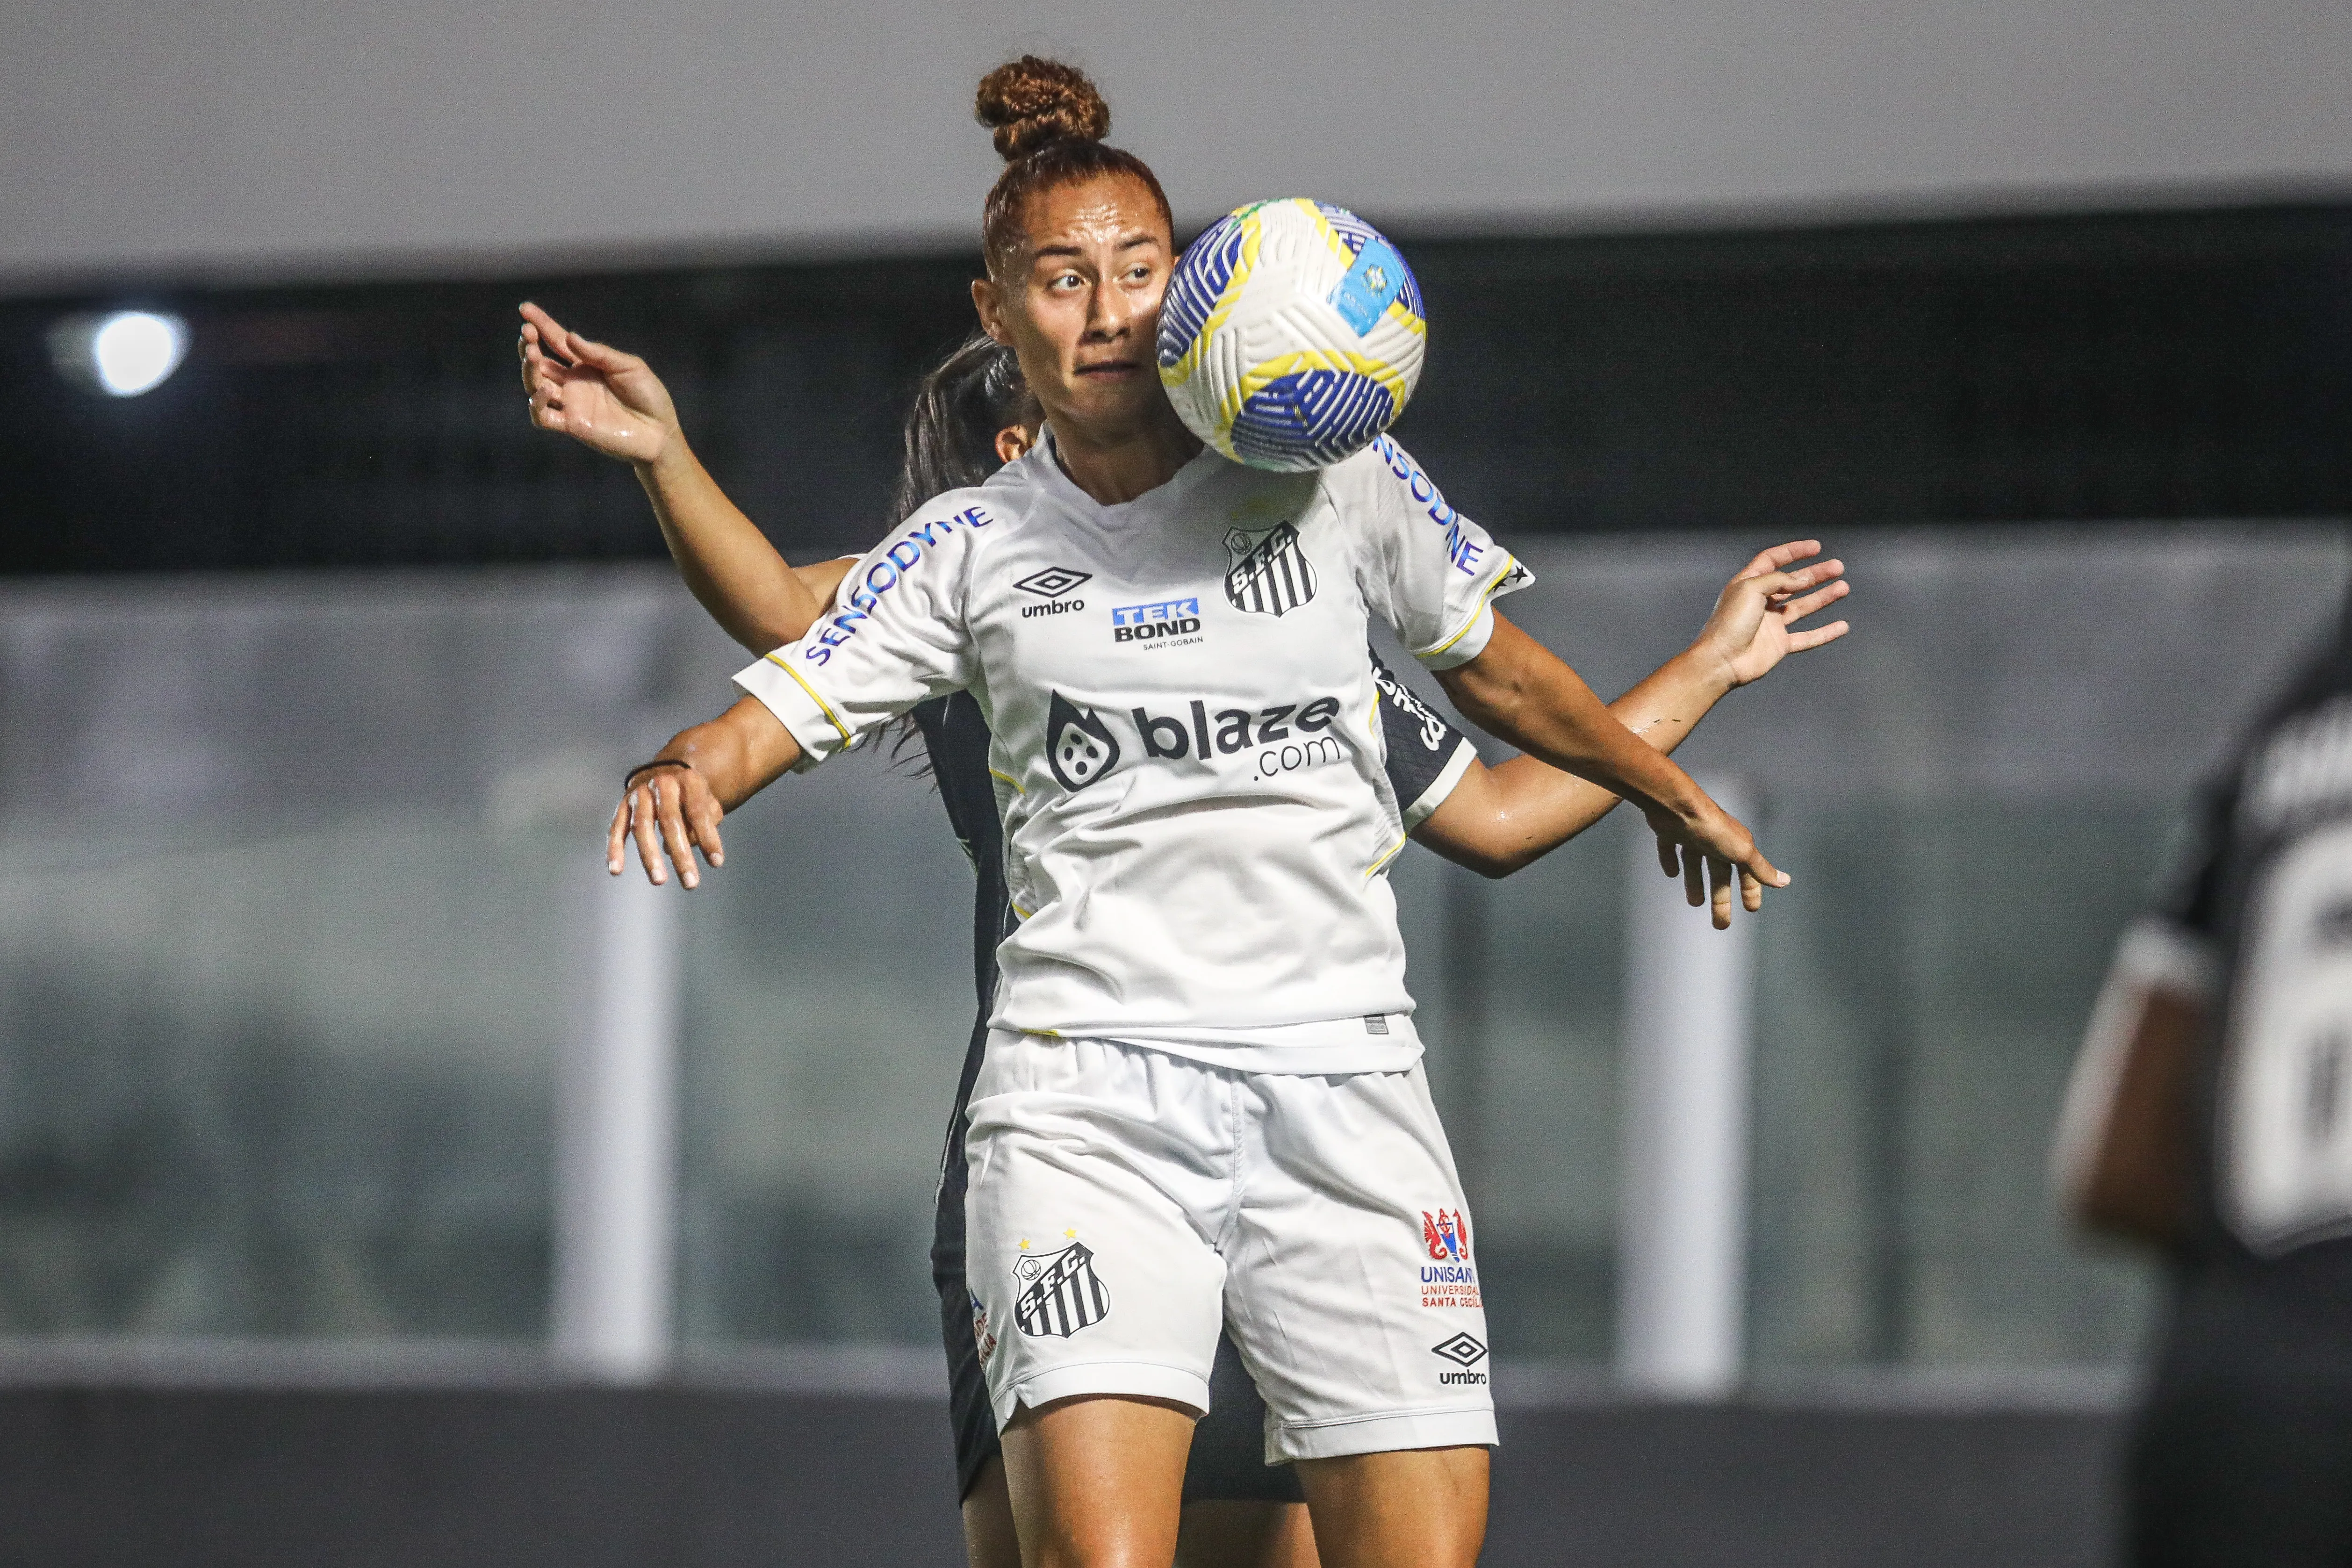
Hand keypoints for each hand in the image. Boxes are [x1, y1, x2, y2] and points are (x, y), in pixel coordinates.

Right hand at [519, 302, 679, 465]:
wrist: (660, 431)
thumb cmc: (648, 395)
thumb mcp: (628, 366)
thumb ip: (598, 353)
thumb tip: (570, 337)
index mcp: (586, 364)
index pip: (557, 340)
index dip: (541, 324)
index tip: (526, 308)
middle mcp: (574, 382)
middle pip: (540, 363)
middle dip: (529, 346)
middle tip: (527, 333)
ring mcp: (571, 404)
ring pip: (536, 386)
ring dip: (530, 370)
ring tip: (533, 355)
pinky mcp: (572, 425)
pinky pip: (543, 417)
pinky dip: (537, 404)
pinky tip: (545, 390)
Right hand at [607, 763, 726, 888]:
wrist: (665, 772)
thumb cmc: (693, 797)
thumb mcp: (708, 802)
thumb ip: (706, 821)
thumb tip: (687, 845)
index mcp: (688, 781)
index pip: (698, 811)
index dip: (708, 837)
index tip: (717, 862)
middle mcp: (662, 784)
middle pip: (669, 821)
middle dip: (680, 855)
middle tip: (691, 883)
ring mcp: (639, 794)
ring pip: (641, 826)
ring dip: (649, 856)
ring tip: (659, 881)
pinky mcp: (622, 805)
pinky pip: (616, 828)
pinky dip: (614, 849)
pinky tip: (615, 870)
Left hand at [1643, 792, 1787, 930]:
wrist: (1678, 807)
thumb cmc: (1712, 829)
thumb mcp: (1742, 852)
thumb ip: (1761, 868)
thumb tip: (1785, 882)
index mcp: (1735, 845)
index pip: (1747, 873)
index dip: (1750, 891)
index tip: (1751, 909)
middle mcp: (1716, 840)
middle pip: (1720, 874)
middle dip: (1721, 899)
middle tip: (1720, 924)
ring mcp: (1692, 835)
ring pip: (1696, 863)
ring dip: (1696, 883)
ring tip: (1694, 902)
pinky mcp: (1670, 831)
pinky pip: (1671, 848)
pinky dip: (1671, 860)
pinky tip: (1671, 873)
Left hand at [1694, 540, 1850, 689]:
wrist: (1721, 661)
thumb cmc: (1729, 623)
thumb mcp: (1751, 588)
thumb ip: (1779, 579)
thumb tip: (1803, 579)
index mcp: (1749, 584)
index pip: (1772, 560)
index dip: (1793, 551)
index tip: (1816, 547)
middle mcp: (1761, 602)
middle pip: (1793, 582)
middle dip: (1815, 574)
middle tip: (1837, 567)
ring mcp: (1771, 624)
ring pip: (1803, 607)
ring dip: (1823, 597)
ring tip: (1843, 587)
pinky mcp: (1779, 644)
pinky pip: (1807, 637)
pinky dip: (1825, 632)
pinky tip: (1842, 626)